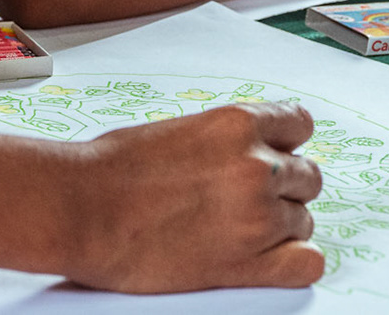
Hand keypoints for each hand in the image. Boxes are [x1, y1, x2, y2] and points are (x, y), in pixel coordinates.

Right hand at [64, 101, 325, 291]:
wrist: (81, 208)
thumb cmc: (112, 169)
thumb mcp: (179, 131)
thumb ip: (225, 141)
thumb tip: (246, 155)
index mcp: (237, 124)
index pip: (300, 125)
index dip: (286, 145)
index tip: (276, 156)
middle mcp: (255, 166)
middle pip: (307, 177)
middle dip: (283, 188)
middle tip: (250, 200)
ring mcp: (256, 215)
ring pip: (305, 221)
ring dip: (281, 227)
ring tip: (241, 231)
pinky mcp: (246, 262)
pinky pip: (306, 264)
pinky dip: (293, 263)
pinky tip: (268, 259)